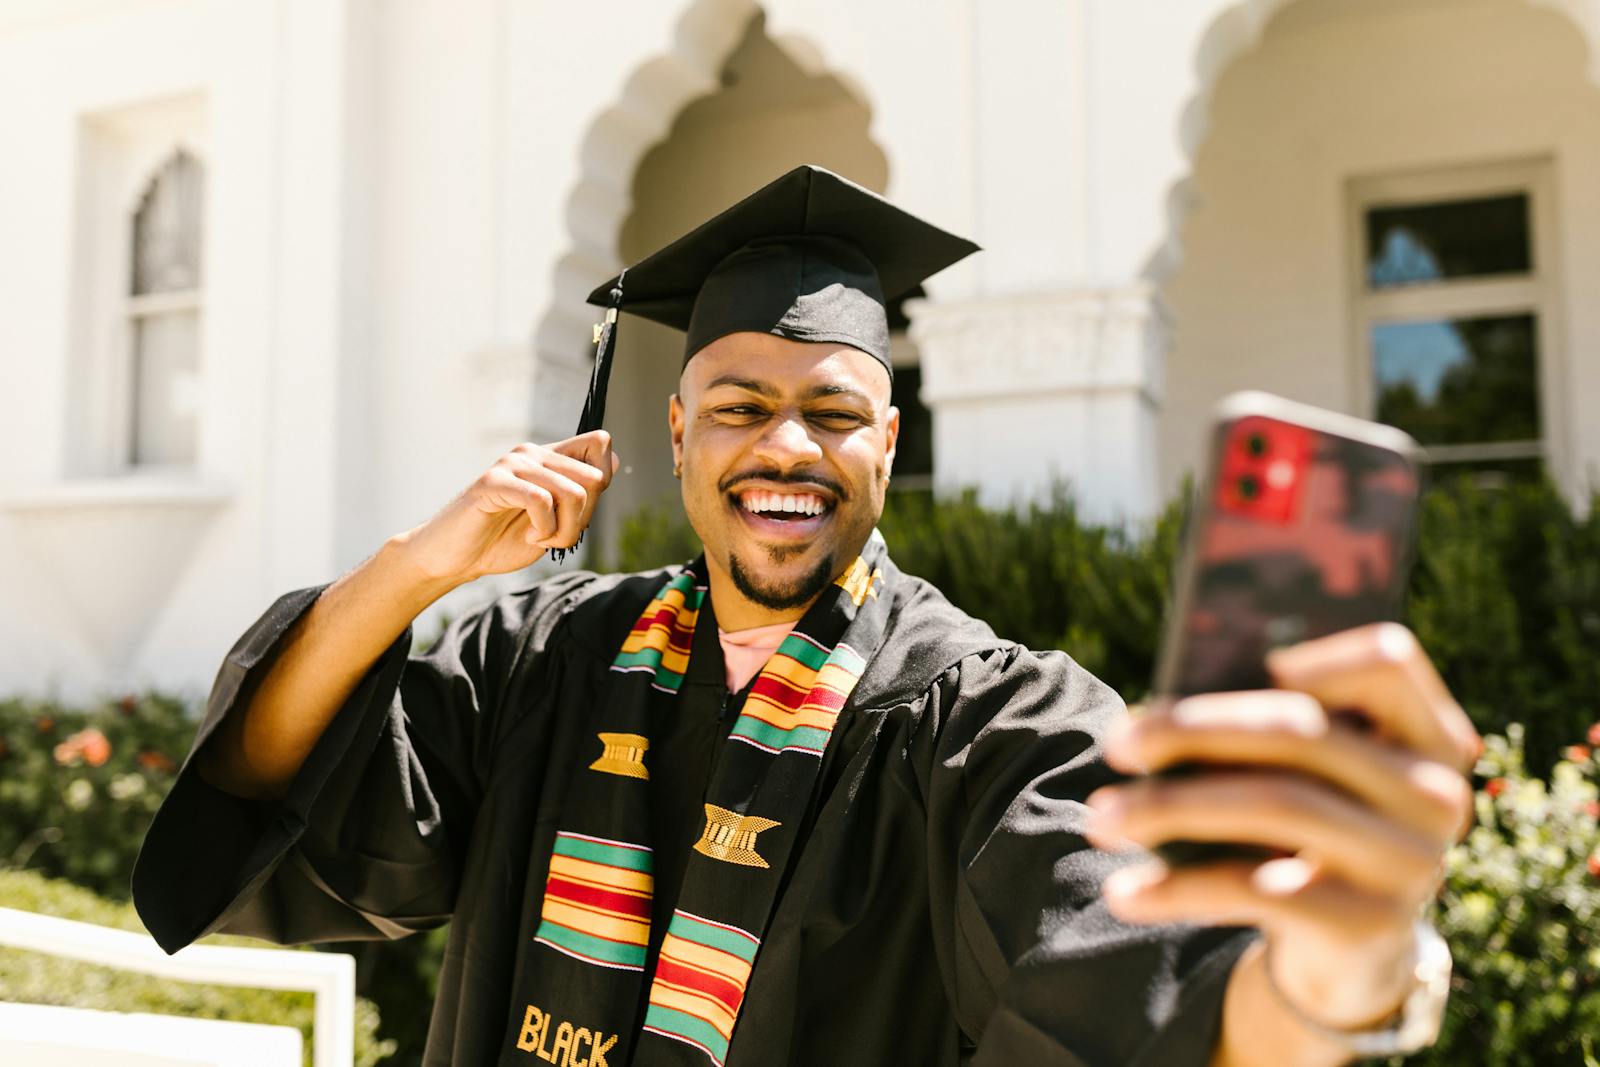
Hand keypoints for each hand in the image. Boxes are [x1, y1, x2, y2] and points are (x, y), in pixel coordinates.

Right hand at [396, 431, 618, 584]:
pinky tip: (529, 536)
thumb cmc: (504, 539)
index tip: (578, 510)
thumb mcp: (555, 520)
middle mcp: (532, 453)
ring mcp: (512, 464)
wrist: (457, 558)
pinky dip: (544, 528)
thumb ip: (581, 494)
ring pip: (572, 493)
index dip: (603, 479)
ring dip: (564, 530)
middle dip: (583, 517)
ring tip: (540, 538)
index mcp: (548, 458)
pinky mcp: (493, 482)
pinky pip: (541, 501)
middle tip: (555, 533)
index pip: (599, 443)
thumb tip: (613, 460)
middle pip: (594, 478)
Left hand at [1085, 623, 1479, 1032]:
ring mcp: (1410, 862)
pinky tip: (1126, 892)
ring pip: (1273, 804)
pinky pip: (1256, 890)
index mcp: (1427, 734)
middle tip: (1117, 743)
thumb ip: (1269, 730)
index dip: (1312, 653)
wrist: (1348, 951)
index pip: (1387, 660)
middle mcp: (1435, 794)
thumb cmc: (1307, 830)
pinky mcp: (1371, 926)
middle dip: (1192, 728)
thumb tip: (1159, 710)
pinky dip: (1177, 889)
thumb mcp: (1306, 778)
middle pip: (1300, 730)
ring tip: (1100, 820)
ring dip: (1168, 807)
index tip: (1226, 659)